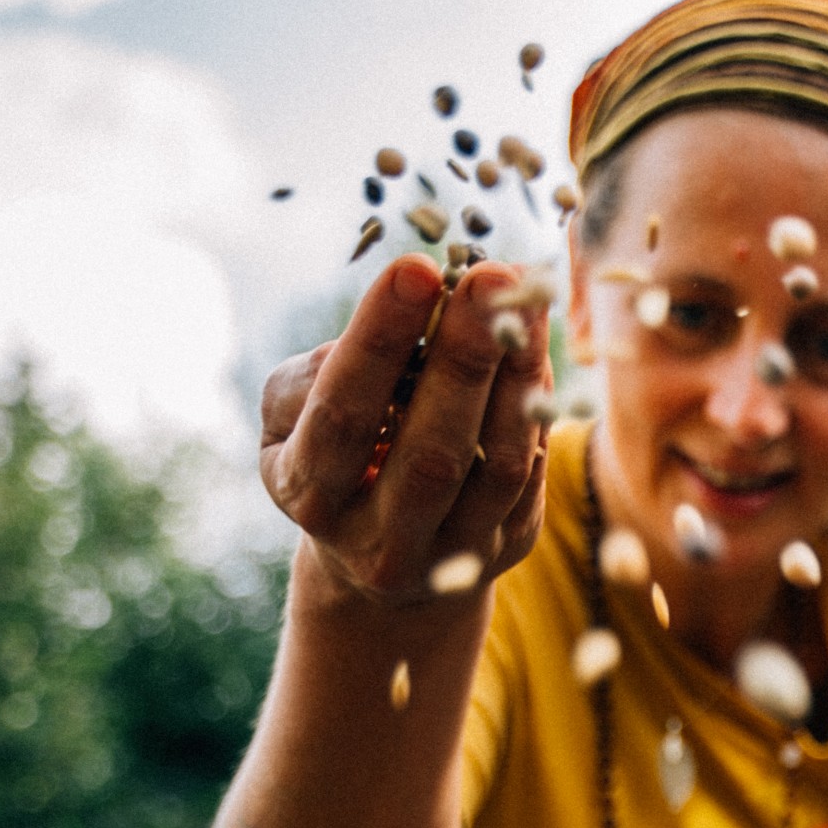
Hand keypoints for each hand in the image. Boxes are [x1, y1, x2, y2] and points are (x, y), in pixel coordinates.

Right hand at [259, 256, 552, 606]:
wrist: (375, 557)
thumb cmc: (327, 454)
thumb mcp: (290, 417)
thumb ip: (315, 375)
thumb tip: (387, 331)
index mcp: (312, 496)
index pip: (346, 417)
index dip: (380, 343)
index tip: (416, 269)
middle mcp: (382, 542)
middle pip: (432, 453)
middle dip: (463, 358)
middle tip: (489, 278)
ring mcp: (451, 554)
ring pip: (498, 468)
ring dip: (517, 377)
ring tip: (526, 300)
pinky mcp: (507, 545)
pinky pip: (531, 474)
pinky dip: (536, 405)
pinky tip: (535, 345)